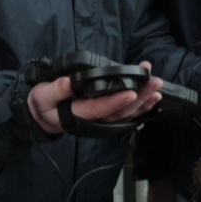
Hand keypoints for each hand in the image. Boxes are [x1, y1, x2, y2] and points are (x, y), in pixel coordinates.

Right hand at [27, 61, 162, 133]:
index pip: (101, 108)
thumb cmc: (44, 105)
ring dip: (144, 100)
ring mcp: (102, 118)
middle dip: (140, 97)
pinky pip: (126, 111)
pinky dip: (141, 105)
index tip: (132, 91)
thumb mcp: (42, 97)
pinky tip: (153, 96)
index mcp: (79, 114)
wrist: (45, 117)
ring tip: (158, 87)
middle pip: (120, 111)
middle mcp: (95, 119)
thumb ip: (55, 90)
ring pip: (127, 112)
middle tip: (154, 82)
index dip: (117, 101)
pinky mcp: (106, 113)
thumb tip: (69, 81)